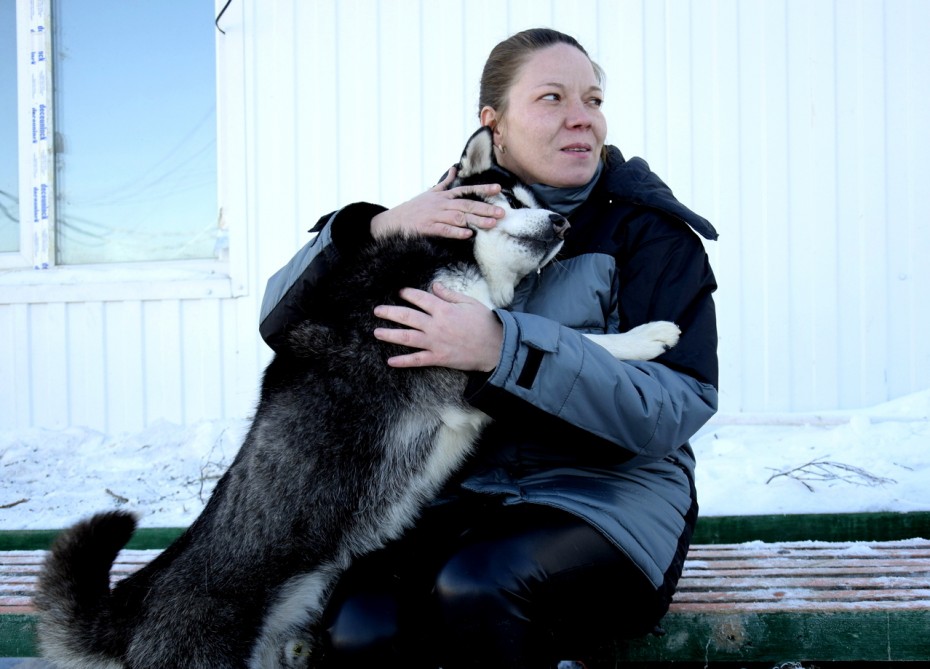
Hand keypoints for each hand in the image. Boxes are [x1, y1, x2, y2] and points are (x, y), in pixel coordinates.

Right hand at [370, 166, 505, 239]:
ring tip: (491, 224)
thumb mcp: (430, 193)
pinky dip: (456, 232)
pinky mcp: (427, 228)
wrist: (393, 221)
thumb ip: (445, 183)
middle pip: (467, 205)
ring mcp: (435, 215)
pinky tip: (468, 234)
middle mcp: (441, 204)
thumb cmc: (414, 208)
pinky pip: (444, 230)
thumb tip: (454, 168)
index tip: (499, 190)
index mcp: (444, 196)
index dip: (483, 190)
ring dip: (476, 221)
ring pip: (459, 217)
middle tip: (502, 213)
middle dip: (485, 209)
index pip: (467, 190)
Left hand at [373, 282, 503, 370]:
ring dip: (390, 335)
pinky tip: (390, 361)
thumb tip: (434, 285)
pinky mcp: (438, 358)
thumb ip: (449, 294)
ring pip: (407, 338)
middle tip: (377, 311)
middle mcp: (435, 325)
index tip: (398, 292)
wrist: (495, 346)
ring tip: (376, 332)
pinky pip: (417, 360)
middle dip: (389, 313)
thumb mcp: (469, 302)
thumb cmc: (484, 322)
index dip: (407, 294)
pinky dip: (403, 361)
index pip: (419, 298)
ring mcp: (435, 342)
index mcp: (443, 309)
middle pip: (407, 316)